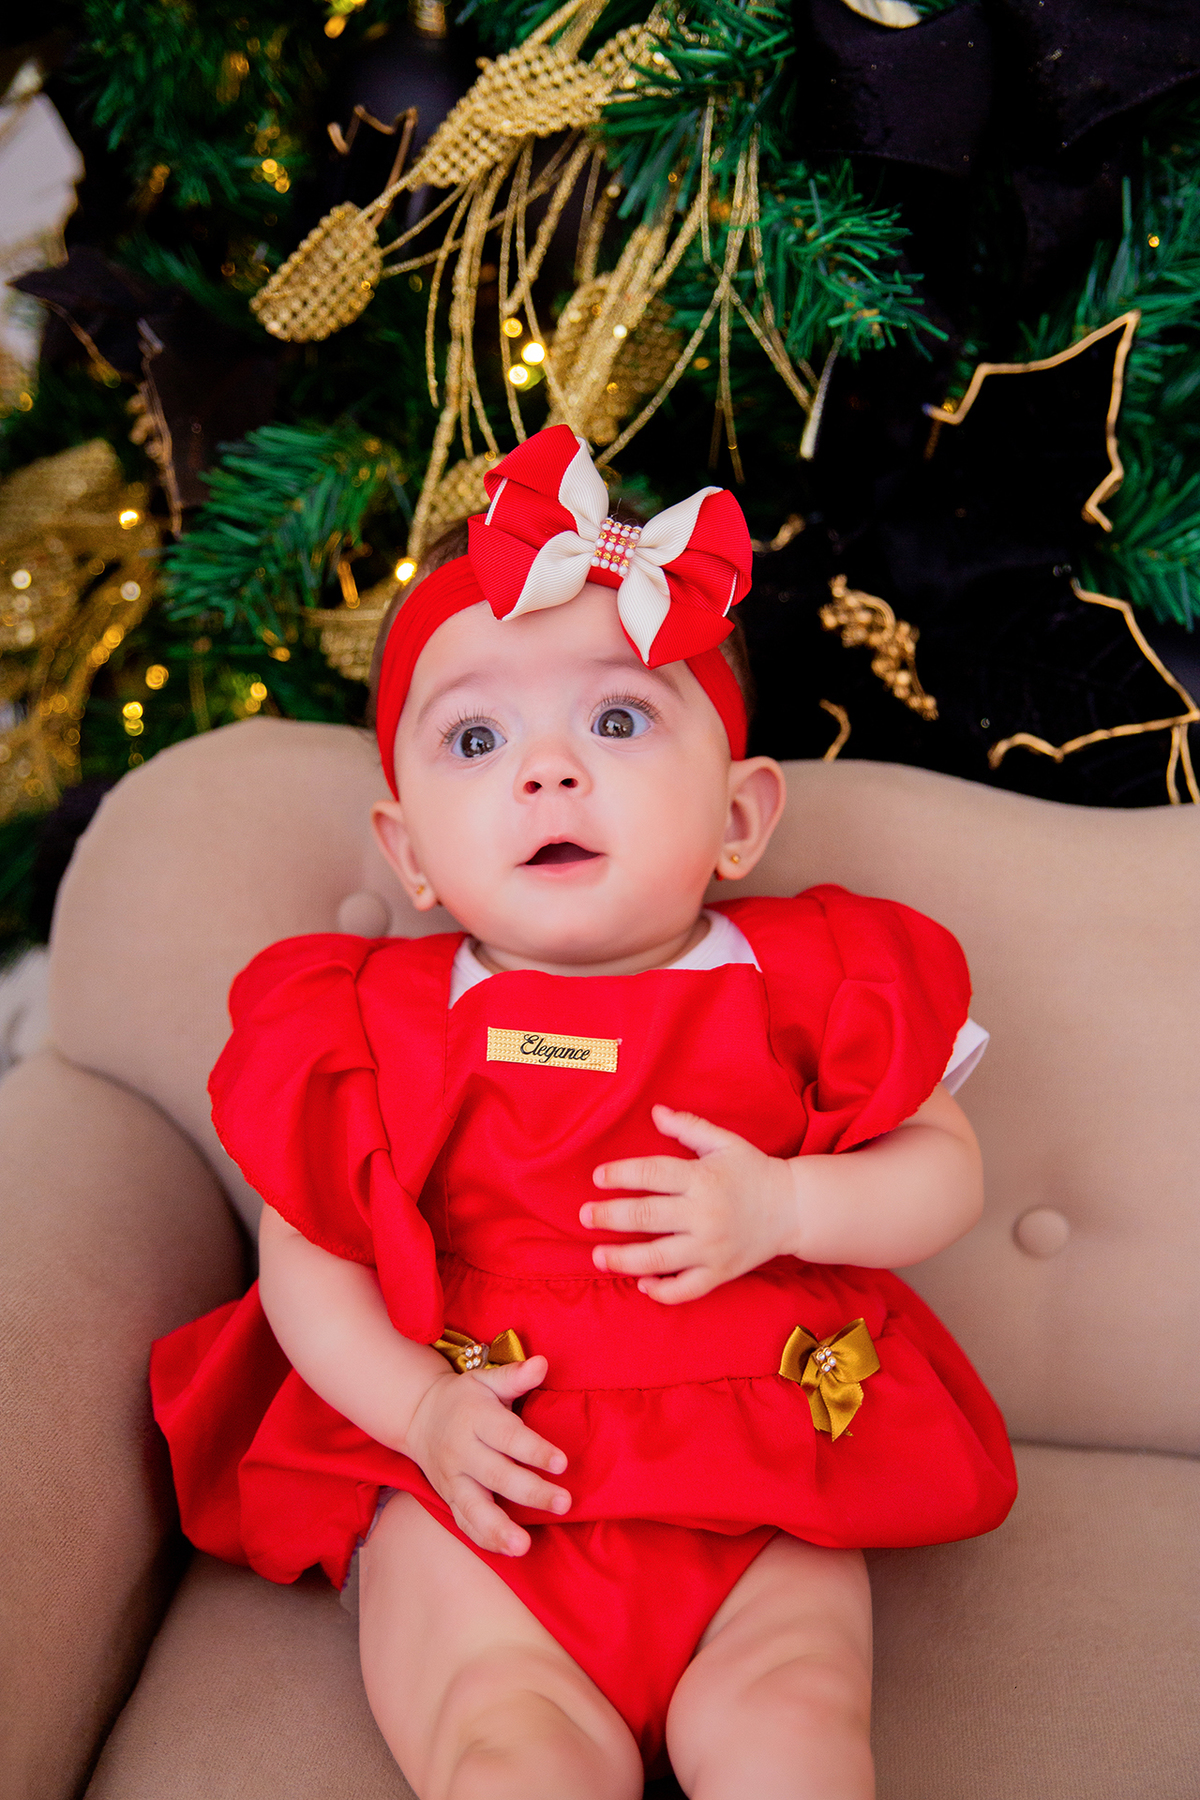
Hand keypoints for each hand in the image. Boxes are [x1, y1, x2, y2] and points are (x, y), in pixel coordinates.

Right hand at [403, 1354, 569, 1555]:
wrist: (419, 1415)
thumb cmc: (465, 1397)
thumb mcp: (486, 1379)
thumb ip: (515, 1376)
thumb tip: (542, 1363)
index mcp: (475, 1418)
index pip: (508, 1437)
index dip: (535, 1450)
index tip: (562, 1463)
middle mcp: (462, 1451)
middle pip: (497, 1475)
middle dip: (531, 1492)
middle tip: (564, 1503)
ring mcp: (453, 1479)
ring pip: (474, 1508)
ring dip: (499, 1529)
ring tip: (524, 1546)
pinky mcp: (449, 1498)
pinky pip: (465, 1523)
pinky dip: (485, 1539)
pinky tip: (509, 1551)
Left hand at [581, 1105, 798, 1303]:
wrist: (793, 1208)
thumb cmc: (753, 1171)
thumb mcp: (724, 1142)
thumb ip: (688, 1127)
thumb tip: (654, 1112)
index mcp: (703, 1178)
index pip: (652, 1173)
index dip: (621, 1174)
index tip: (597, 1177)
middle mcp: (704, 1214)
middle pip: (646, 1216)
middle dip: (610, 1216)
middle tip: (584, 1215)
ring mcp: (711, 1248)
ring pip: (659, 1258)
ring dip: (623, 1259)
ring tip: (597, 1255)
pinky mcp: (719, 1273)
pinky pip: (685, 1289)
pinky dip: (661, 1291)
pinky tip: (641, 1284)